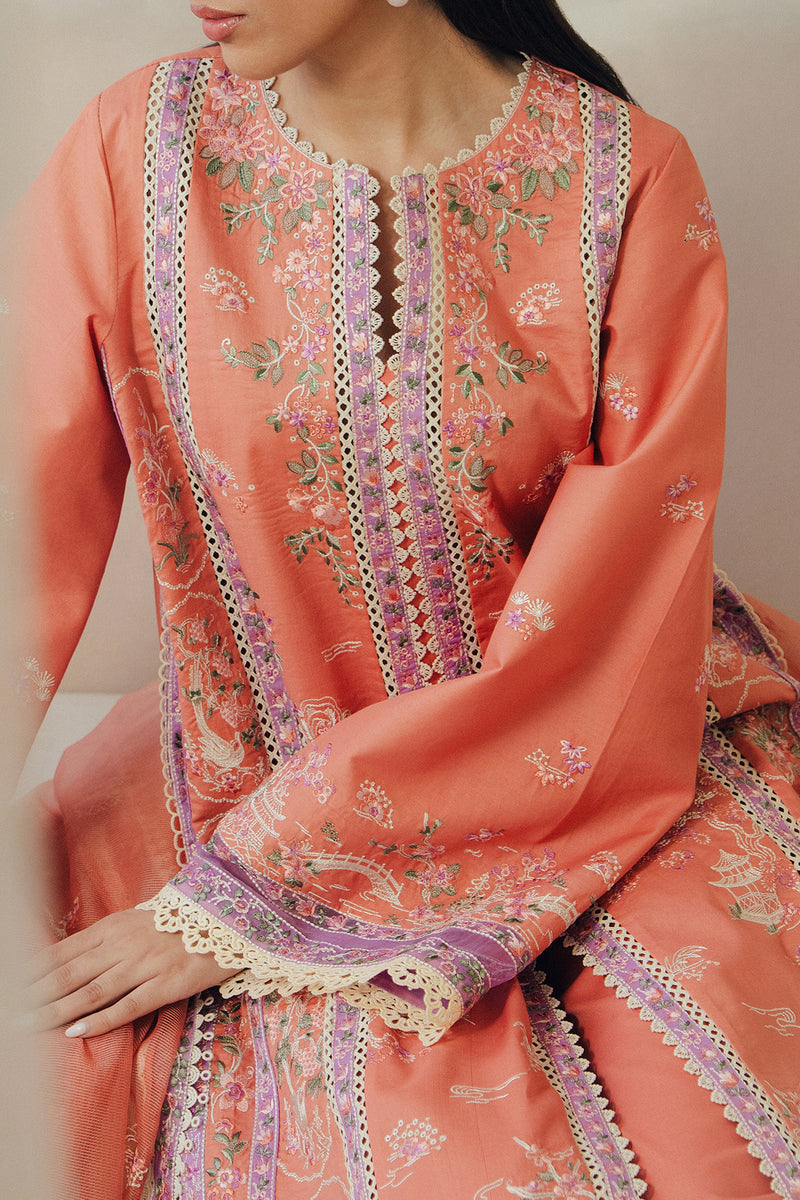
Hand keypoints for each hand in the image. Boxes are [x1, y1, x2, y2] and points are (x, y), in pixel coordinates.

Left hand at [30, 907, 235, 1037]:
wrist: (227, 919)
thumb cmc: (179, 922)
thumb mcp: (136, 921)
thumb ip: (105, 940)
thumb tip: (67, 958)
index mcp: (113, 927)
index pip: (62, 951)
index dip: (33, 971)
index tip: (11, 987)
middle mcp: (124, 945)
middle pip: (70, 974)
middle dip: (35, 996)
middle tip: (10, 1013)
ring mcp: (145, 964)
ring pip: (92, 991)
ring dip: (57, 1011)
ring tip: (30, 1026)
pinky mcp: (167, 984)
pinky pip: (129, 1005)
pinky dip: (101, 1020)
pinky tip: (77, 1032)